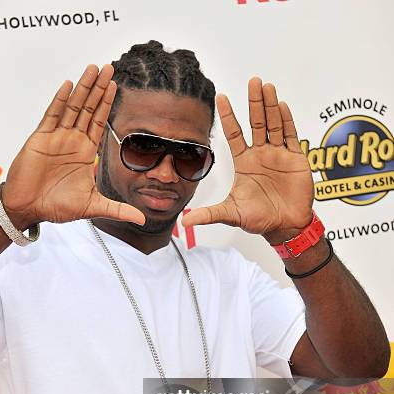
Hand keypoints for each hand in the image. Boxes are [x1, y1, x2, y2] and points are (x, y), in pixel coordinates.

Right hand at [0, 64, 144, 229]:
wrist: (30, 209)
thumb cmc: (57, 206)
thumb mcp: (93, 207)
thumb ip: (118, 210)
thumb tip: (142, 220)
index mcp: (85, 152)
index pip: (99, 122)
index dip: (107, 104)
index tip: (115, 86)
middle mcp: (73, 141)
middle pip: (89, 108)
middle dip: (99, 88)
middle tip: (109, 68)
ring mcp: (57, 137)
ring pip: (73, 107)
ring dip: (84, 88)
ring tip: (93, 68)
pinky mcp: (41, 138)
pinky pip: (53, 115)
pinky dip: (61, 100)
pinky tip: (69, 85)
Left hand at [182, 77, 313, 237]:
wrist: (285, 227)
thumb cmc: (259, 220)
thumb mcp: (231, 215)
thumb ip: (209, 214)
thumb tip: (184, 221)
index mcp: (244, 163)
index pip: (234, 134)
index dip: (228, 116)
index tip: (221, 96)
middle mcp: (260, 154)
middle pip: (256, 123)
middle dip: (254, 103)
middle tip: (252, 80)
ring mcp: (278, 155)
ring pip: (274, 125)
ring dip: (270, 106)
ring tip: (266, 86)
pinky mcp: (295, 159)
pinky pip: (290, 136)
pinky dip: (286, 121)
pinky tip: (281, 106)